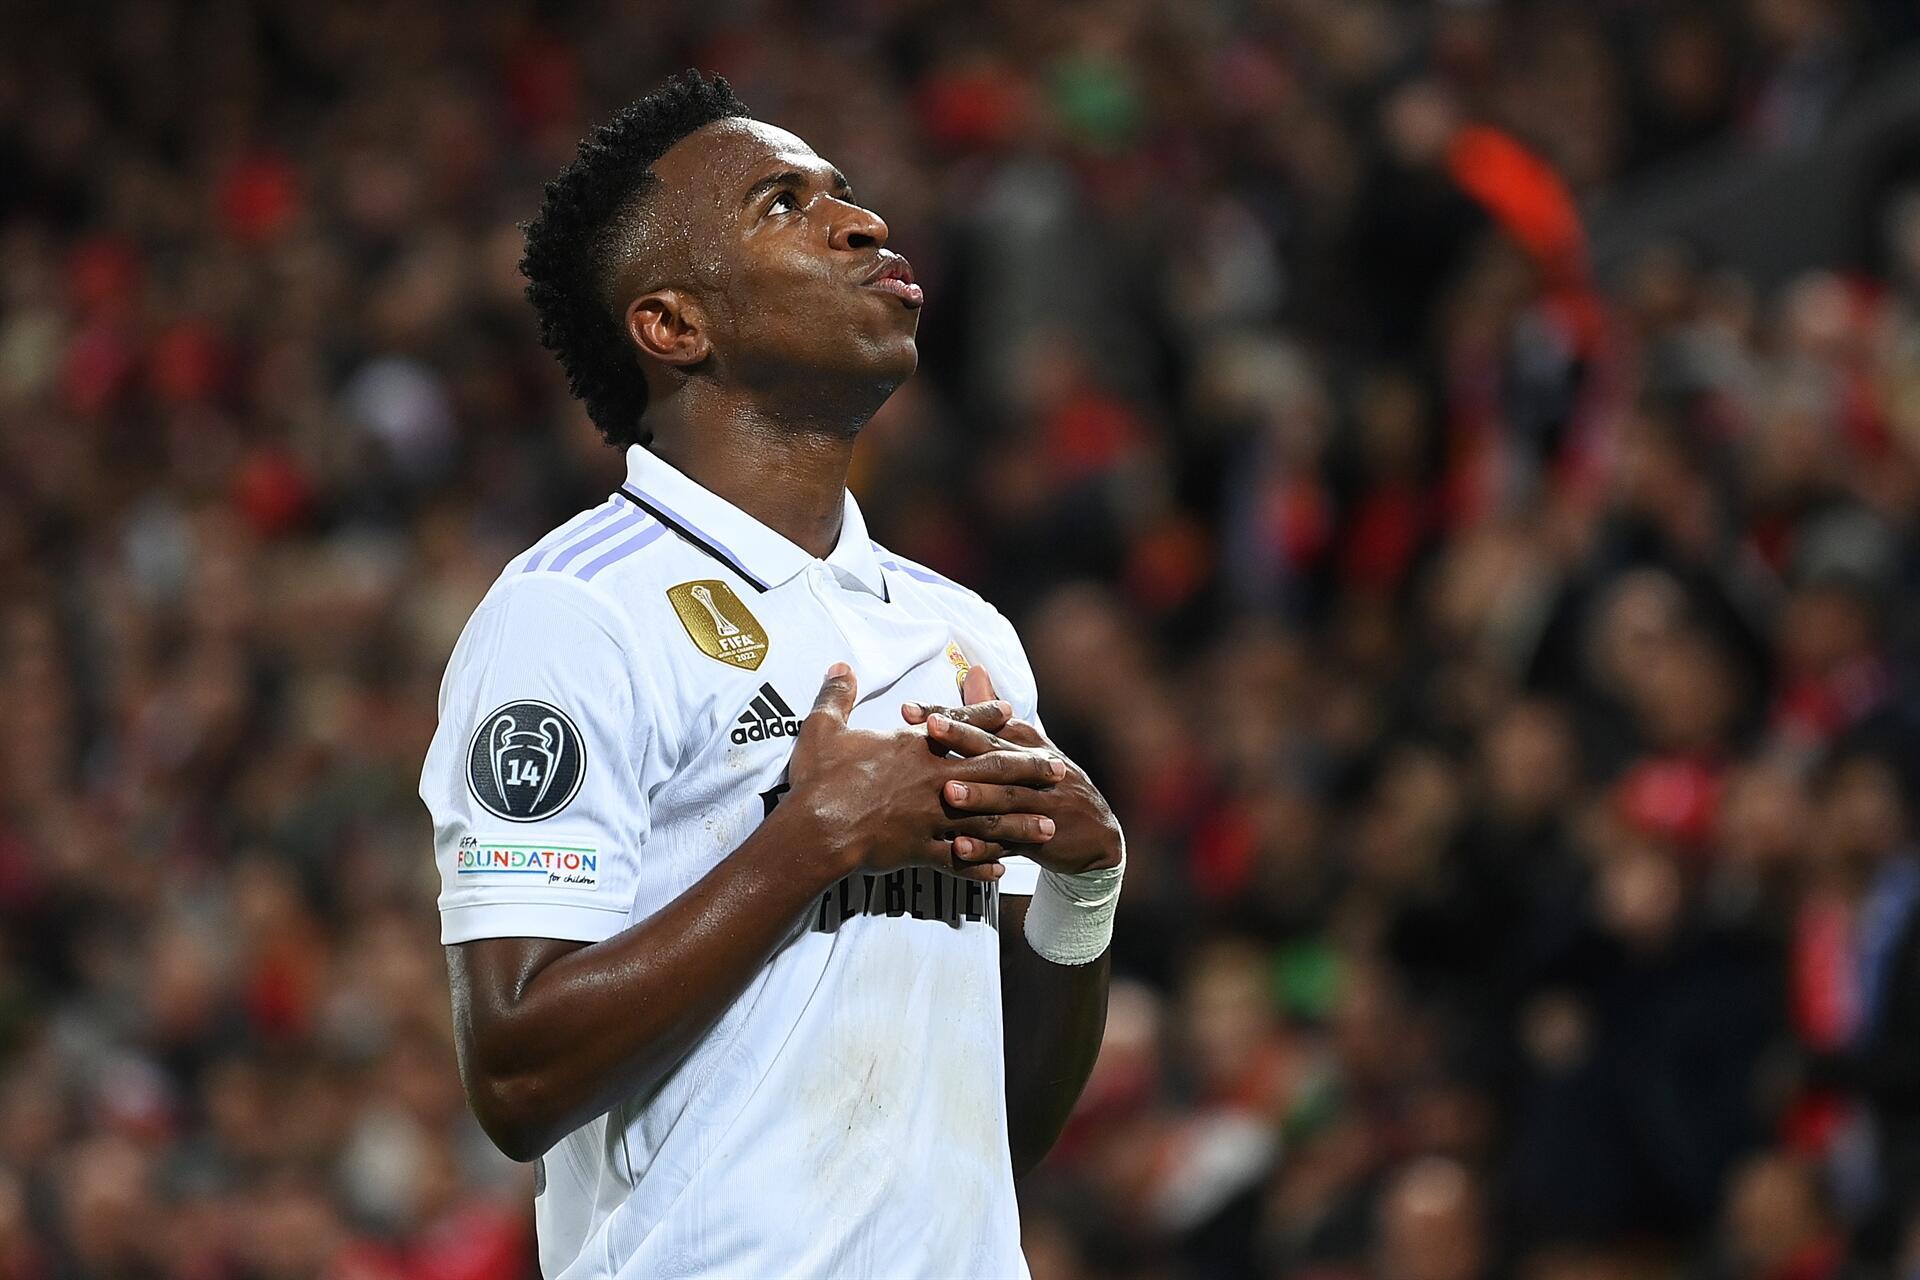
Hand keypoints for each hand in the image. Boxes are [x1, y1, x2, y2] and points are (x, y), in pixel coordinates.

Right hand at [785, 664, 1063, 884]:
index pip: (960, 727)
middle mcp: (934, 782)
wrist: (815, 831)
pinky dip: (980, 865)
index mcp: (916, 749)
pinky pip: (959, 862)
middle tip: (1058, 770)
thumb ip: (837, 696)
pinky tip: (1001, 870)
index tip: (1013, 711)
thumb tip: (839, 667)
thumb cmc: (820, 779)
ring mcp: (932, 819)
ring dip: (1020, 823)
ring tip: (1048, 826)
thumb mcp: (824, 729)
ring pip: (987, 821)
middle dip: (1028, 770)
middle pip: (991, 773)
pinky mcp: (921, 852)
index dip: (987, 717)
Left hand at [903, 665, 1121, 876]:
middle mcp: (1035, 769)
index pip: (985, 723)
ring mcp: (1040, 804)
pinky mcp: (1042, 838)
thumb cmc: (1050, 784)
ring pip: (1006, 797)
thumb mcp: (1028, 745)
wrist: (1097, 833)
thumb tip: (973, 671)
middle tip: (930, 729)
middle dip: (963, 739)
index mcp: (1026, 743)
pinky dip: (986, 847)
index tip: (911, 709)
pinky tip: (960, 848)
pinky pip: (1011, 842)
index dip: (950, 715)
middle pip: (996, 752)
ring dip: (978, 795)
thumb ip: (993, 714)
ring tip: (947, 792)